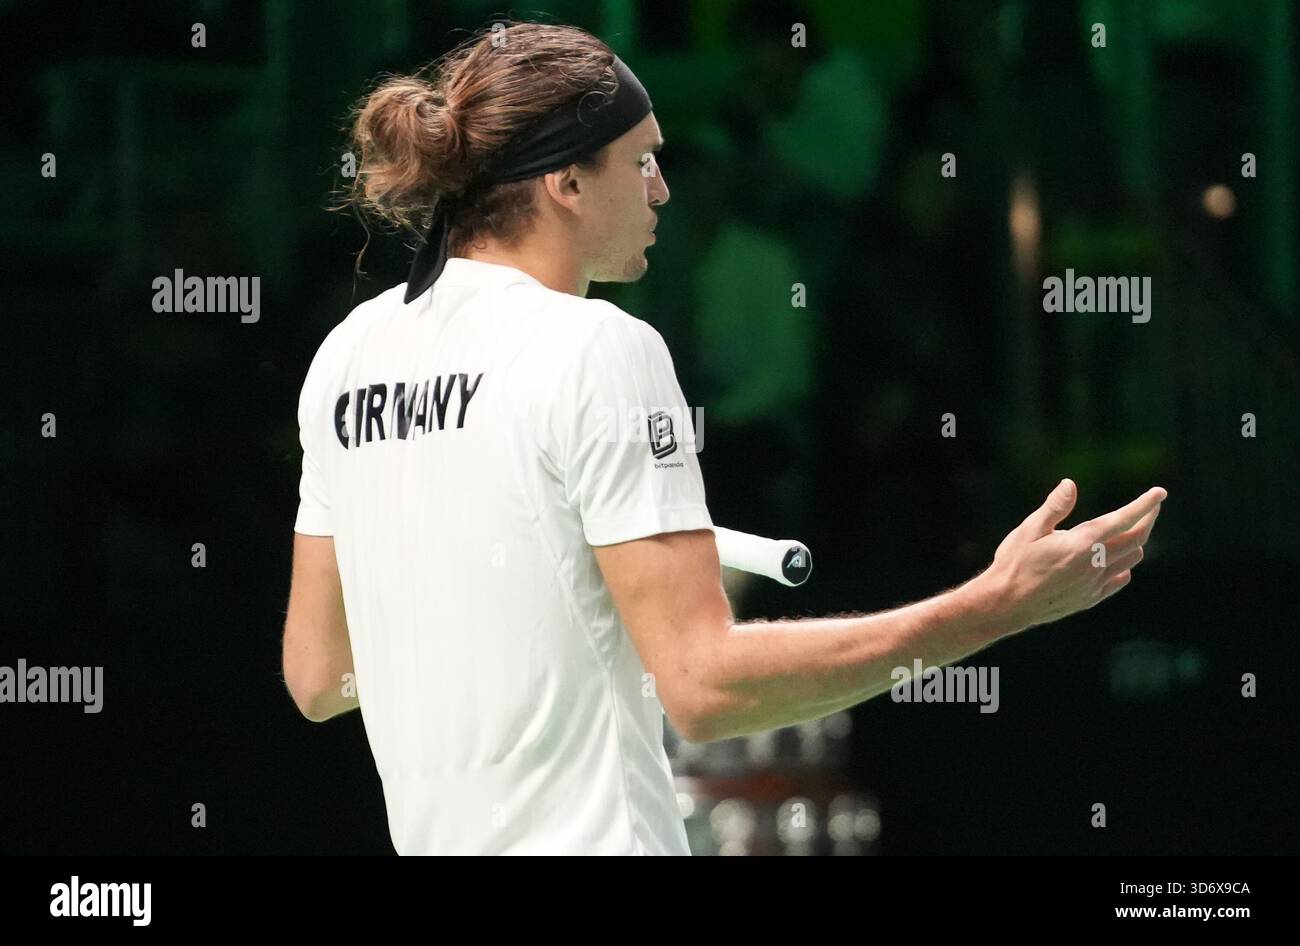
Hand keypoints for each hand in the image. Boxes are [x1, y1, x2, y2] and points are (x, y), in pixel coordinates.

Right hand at [982, 479, 1165, 632]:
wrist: (1006, 604)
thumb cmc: (1014, 563)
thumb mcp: (1029, 529)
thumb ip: (1054, 507)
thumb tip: (1070, 484)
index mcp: (1082, 544)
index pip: (1123, 520)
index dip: (1144, 505)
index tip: (1160, 493)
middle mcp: (1094, 564)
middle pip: (1136, 539)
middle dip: (1148, 519)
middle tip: (1152, 506)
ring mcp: (1094, 584)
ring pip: (1131, 559)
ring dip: (1136, 541)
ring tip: (1130, 530)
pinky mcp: (1090, 598)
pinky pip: (1119, 579)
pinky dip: (1124, 565)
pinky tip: (1115, 560)